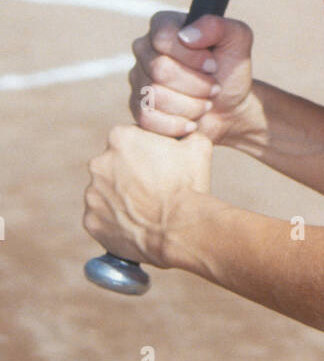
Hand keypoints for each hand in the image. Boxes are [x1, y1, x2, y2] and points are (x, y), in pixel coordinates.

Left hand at [84, 124, 212, 267]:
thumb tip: (186, 130)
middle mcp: (98, 162)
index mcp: (119, 137)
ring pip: (106, 192)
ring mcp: (91, 194)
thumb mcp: (197, 145)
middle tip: (154, 187)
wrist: (179, 230)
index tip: (160, 164)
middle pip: (114, 165)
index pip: (130, 139)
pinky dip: (115, 221)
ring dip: (121, 197)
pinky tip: (136, 224)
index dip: (147, 151)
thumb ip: (185, 132)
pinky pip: (102, 218)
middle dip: (130, 174)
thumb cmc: (188, 184)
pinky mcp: (90, 221)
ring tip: (146, 208)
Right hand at [129, 11, 261, 146]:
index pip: (163, 36)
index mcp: (164, 25)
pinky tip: (191, 122)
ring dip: (190, 105)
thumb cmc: (231, 70)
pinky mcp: (137, 108)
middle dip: (196, 84)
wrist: (230, 108)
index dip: (192, 55)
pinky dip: (176, 124)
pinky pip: (147, 118)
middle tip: (214, 88)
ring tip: (205, 103)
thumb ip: (217, 26)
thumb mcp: (237, 40)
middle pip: (160, 68)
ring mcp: (138, 79)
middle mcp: (145, 49)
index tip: (213, 66)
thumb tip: (187, 35)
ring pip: (154, 95)